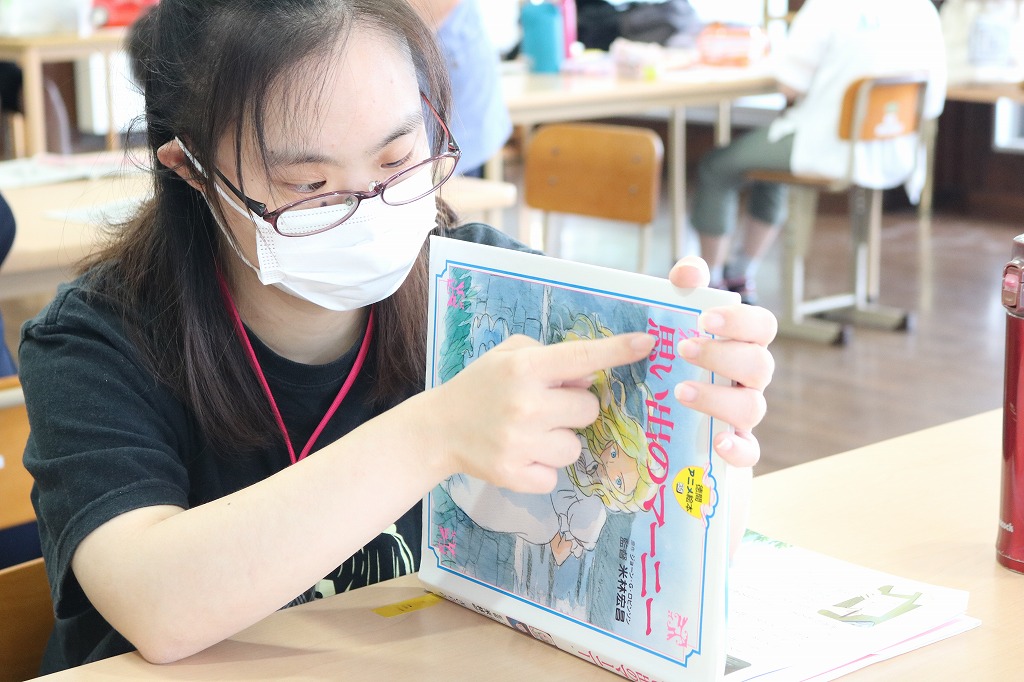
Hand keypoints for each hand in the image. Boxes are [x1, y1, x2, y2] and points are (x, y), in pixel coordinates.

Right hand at [431, 332, 656, 493]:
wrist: (439, 429)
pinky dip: (543, 468)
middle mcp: (526, 405)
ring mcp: (521, 443)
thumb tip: (587, 376)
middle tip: (544, 407)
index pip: (581, 358)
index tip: (647, 343)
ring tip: (529, 434)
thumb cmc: (481, 386)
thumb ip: (550, 357)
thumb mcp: (507, 355)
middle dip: (573, 408)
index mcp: (524, 368)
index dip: (617, 351)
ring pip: (575, 447)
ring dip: (559, 441)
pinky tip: (520, 455)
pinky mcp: (516, 476)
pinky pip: (555, 475)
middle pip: (589, 409)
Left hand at [669, 256, 776, 467]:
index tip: (703, 319)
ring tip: (680, 391)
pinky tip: (718, 441)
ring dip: (719, 398)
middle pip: (760, 365)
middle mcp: (749, 378)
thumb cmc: (678, 355)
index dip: (740, 321)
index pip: (763, 326)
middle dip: (722, 356)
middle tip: (682, 349)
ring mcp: (744, 412)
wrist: (663, 413)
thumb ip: (685, 285)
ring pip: (753, 407)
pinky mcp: (733, 445)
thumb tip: (688, 274)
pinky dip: (739, 448)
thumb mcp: (677, 316)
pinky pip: (749, 451)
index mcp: (742, 343)